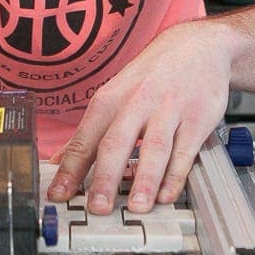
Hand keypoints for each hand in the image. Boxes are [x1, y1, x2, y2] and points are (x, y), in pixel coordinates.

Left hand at [46, 20, 235, 214]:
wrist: (196, 47)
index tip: (58, 194)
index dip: (69, 169)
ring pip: (154, 147)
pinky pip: (185, 150)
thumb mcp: (115, 95)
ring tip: (137, 207)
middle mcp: (136, 103)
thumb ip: (90, 132)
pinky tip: (167, 194)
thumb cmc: (151, 77)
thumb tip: (58, 163)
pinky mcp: (197, 118)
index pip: (84, 139)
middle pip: (116, 143)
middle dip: (105, 177)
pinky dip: (176, 175)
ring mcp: (168, 110)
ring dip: (145, 180)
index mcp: (109, 100)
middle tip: (97, 207)